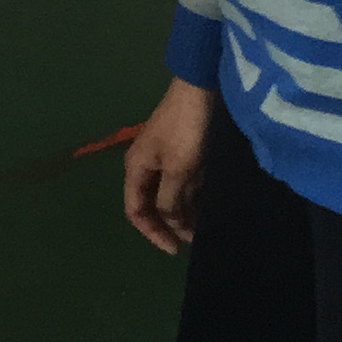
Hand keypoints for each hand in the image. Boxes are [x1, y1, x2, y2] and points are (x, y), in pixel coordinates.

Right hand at [123, 79, 213, 253]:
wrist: (198, 92)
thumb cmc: (184, 132)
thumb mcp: (177, 170)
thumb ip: (170, 200)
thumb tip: (172, 224)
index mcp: (136, 168)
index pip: (135, 210)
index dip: (152, 232)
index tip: (176, 249)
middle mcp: (146, 166)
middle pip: (151, 205)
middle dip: (169, 225)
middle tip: (193, 241)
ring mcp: (163, 159)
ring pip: (168, 196)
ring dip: (182, 213)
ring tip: (203, 229)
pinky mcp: (181, 154)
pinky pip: (181, 184)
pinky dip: (190, 199)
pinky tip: (206, 208)